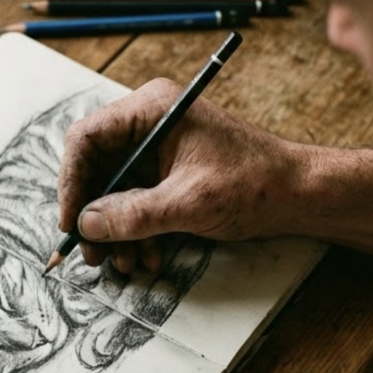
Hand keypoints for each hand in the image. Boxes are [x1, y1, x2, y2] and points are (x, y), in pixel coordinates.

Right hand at [57, 78, 300, 272]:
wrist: (300, 196)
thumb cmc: (256, 184)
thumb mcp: (189, 203)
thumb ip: (133, 215)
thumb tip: (87, 224)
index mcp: (151, 109)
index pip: (86, 139)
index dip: (72, 183)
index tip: (71, 222)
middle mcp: (148, 123)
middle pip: (95, 167)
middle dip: (93, 214)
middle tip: (91, 252)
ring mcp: (157, 148)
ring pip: (112, 190)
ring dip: (114, 230)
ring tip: (122, 263)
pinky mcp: (166, 172)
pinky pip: (134, 201)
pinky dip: (134, 230)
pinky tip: (145, 255)